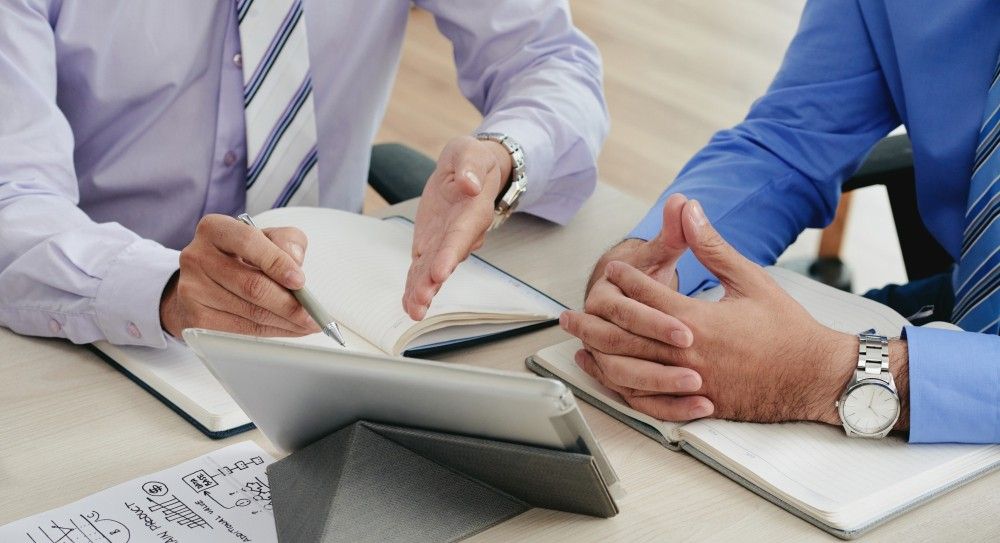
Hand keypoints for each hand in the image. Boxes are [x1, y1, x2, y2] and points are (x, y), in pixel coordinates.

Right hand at [160, 214, 320, 337]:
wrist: (204, 282)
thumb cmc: (241, 256)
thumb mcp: (266, 238)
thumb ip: (286, 241)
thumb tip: (295, 260)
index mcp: (214, 229)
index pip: (248, 242)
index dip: (277, 263)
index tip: (300, 281)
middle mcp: (197, 257)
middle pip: (251, 285)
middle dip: (289, 303)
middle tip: (313, 314)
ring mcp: (192, 289)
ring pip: (250, 312)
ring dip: (285, 322)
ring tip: (307, 324)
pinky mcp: (195, 318)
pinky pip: (241, 330)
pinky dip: (271, 331)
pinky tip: (289, 329)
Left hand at [403, 135, 511, 319]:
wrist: (469, 171)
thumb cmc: (472, 161)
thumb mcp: (471, 152)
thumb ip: (470, 166)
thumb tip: (468, 183)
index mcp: (472, 212)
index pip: (460, 236)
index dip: (449, 255)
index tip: (440, 272)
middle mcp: (461, 234)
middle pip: (446, 261)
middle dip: (432, 282)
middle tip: (421, 301)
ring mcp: (445, 243)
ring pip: (433, 271)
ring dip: (422, 290)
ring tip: (413, 309)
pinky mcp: (431, 246)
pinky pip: (422, 268)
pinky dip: (415, 286)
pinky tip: (408, 304)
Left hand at [563, 199, 866, 423]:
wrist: (814, 376)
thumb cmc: (786, 327)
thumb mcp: (750, 278)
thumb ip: (712, 246)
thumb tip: (690, 210)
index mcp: (698, 320)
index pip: (646, 296)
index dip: (626, 279)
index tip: (612, 268)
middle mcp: (688, 354)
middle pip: (624, 335)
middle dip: (593, 320)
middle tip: (568, 312)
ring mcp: (689, 384)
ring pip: (629, 369)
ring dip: (597, 353)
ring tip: (576, 341)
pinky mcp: (695, 404)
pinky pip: (647, 400)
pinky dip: (621, 387)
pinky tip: (607, 375)